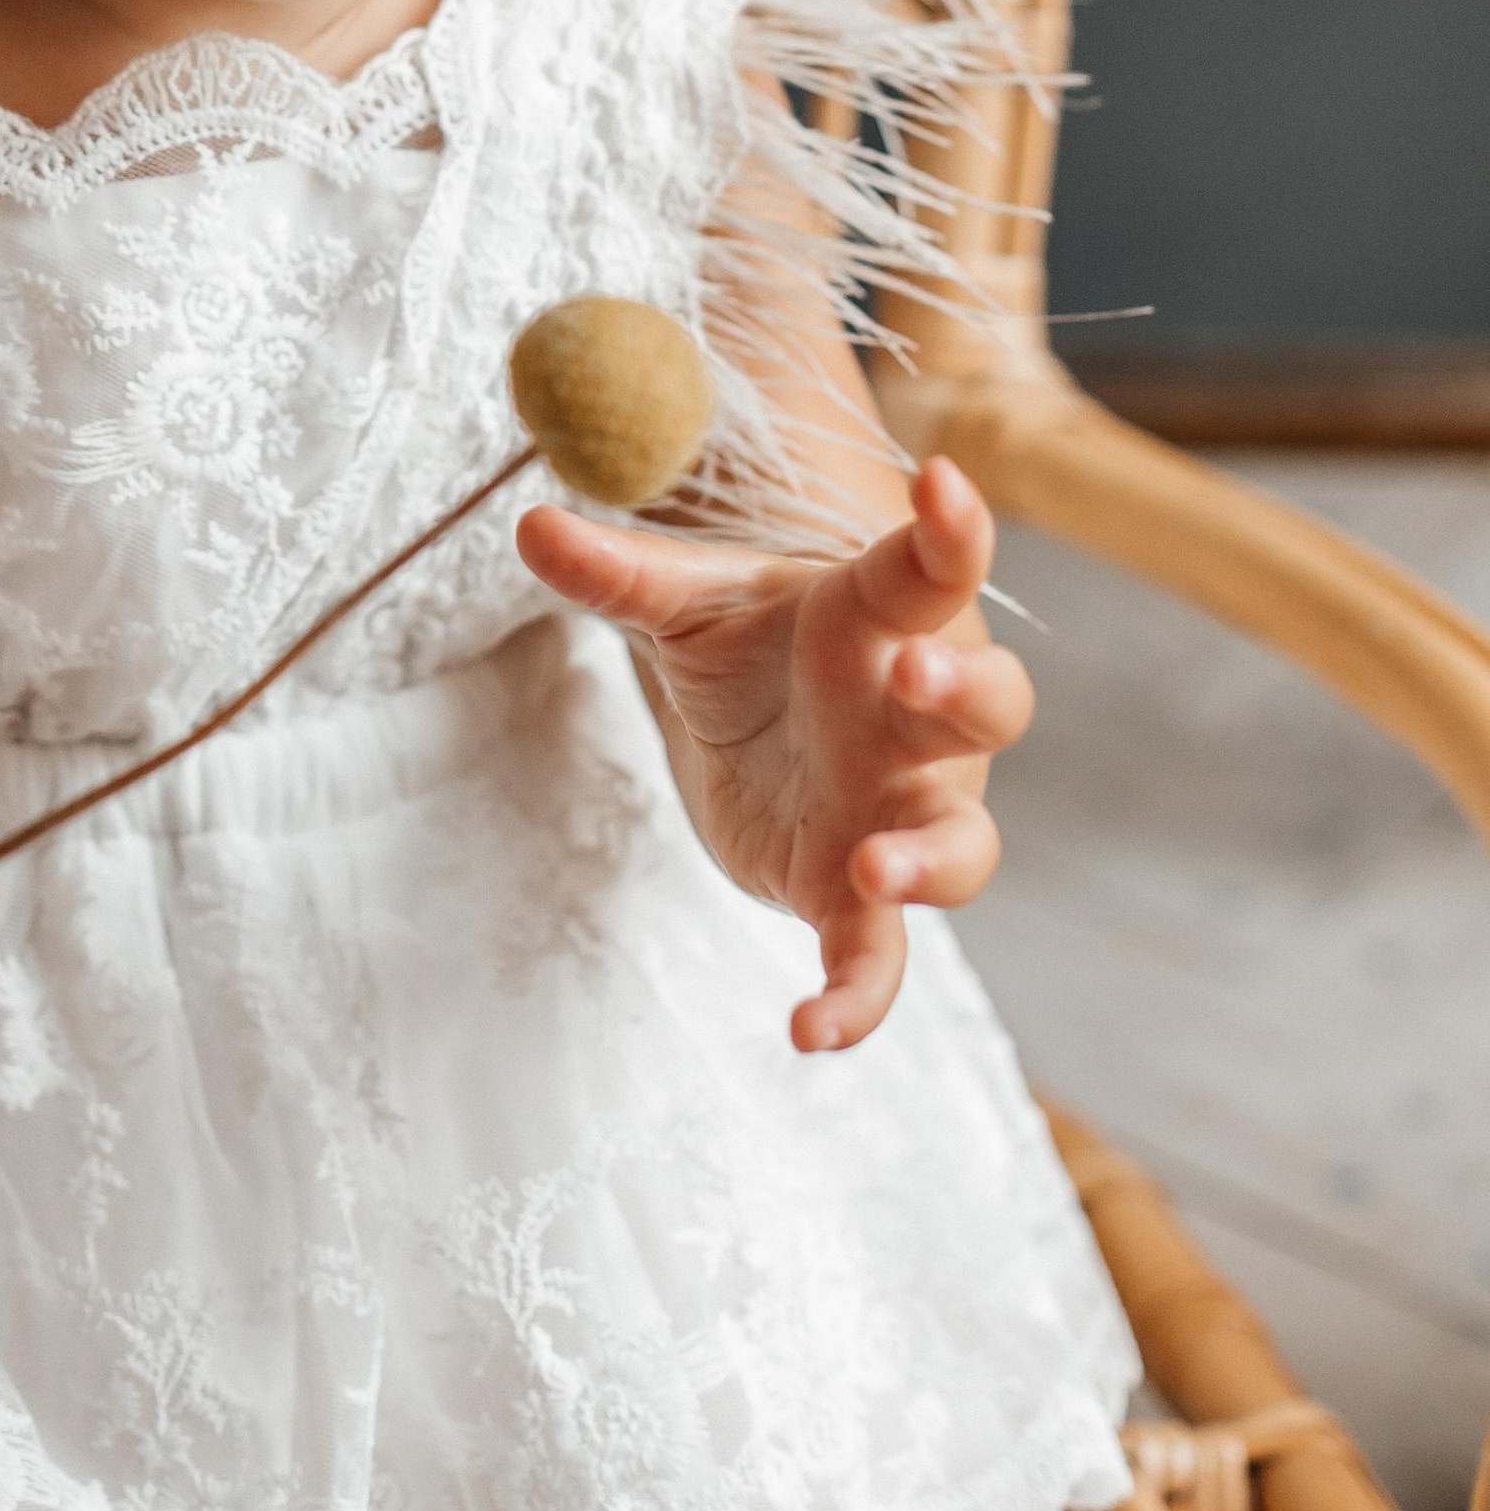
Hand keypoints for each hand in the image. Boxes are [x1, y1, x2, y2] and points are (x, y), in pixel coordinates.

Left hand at [516, 456, 1029, 1055]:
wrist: (771, 722)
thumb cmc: (756, 641)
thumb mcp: (685, 600)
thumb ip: (617, 572)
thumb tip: (527, 522)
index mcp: (880, 622)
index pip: (930, 569)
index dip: (951, 528)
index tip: (941, 480)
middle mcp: (915, 722)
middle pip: (983, 705)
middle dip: (965, 693)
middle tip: (919, 675)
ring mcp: (903, 814)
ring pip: (963, 844)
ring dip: (933, 858)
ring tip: (878, 866)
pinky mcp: (855, 897)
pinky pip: (880, 960)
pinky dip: (857, 1000)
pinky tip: (807, 1031)